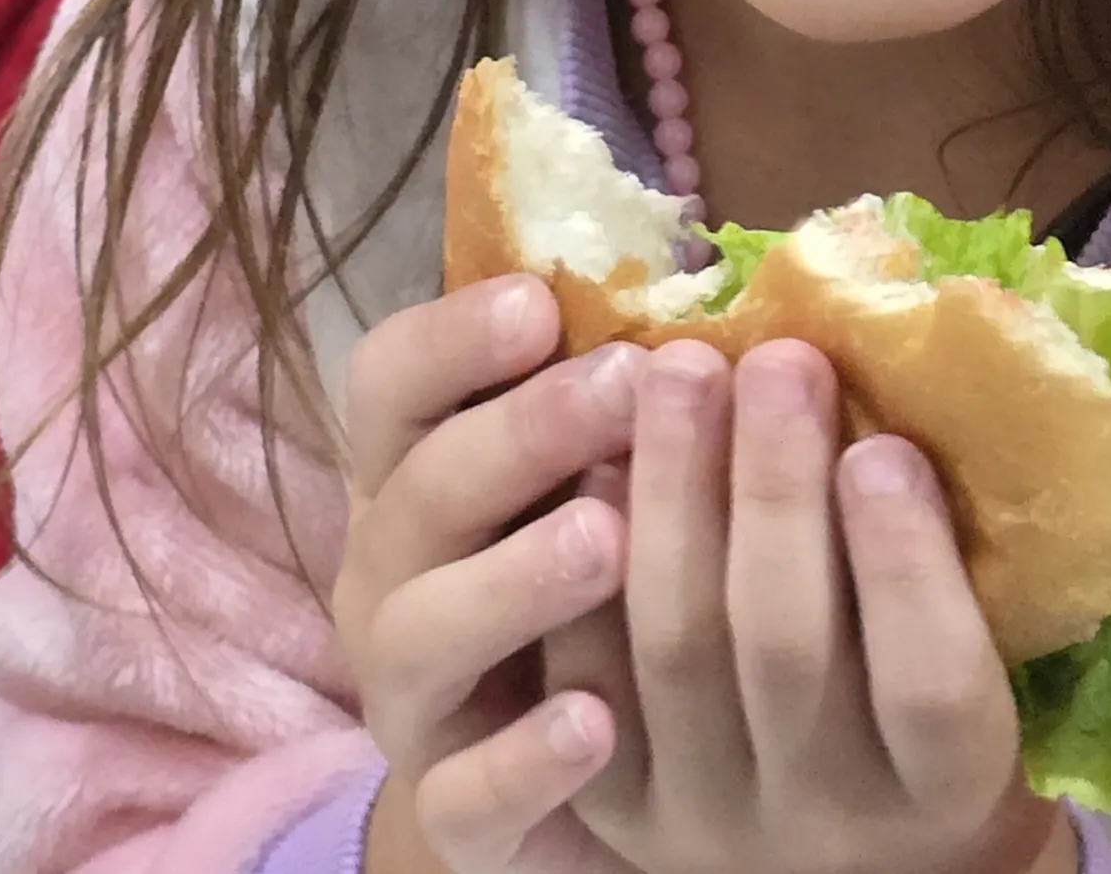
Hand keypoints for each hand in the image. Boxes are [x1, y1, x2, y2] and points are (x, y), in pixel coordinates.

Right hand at [337, 275, 647, 873]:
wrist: (558, 774)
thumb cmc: (591, 583)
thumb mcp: (589, 477)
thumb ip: (617, 399)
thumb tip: (720, 303)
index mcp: (418, 475)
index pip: (390, 383)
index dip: (451, 339)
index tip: (540, 302)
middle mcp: (392, 576)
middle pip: (419, 492)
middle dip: (517, 435)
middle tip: (624, 389)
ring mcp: (412, 697)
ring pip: (423, 634)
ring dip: (512, 580)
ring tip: (607, 541)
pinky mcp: (452, 807)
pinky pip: (464, 794)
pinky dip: (524, 760)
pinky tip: (597, 723)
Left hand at [547, 339, 1069, 873]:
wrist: (838, 858)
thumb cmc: (926, 716)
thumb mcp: (979, 663)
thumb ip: (954, 558)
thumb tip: (915, 373)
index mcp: (946, 791)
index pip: (930, 684)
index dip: (905, 562)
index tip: (884, 444)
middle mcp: (824, 824)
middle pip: (787, 646)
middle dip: (775, 487)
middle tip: (777, 359)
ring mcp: (707, 821)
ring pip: (675, 647)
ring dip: (675, 492)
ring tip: (680, 370)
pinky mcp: (617, 809)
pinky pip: (586, 672)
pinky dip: (591, 560)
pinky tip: (601, 456)